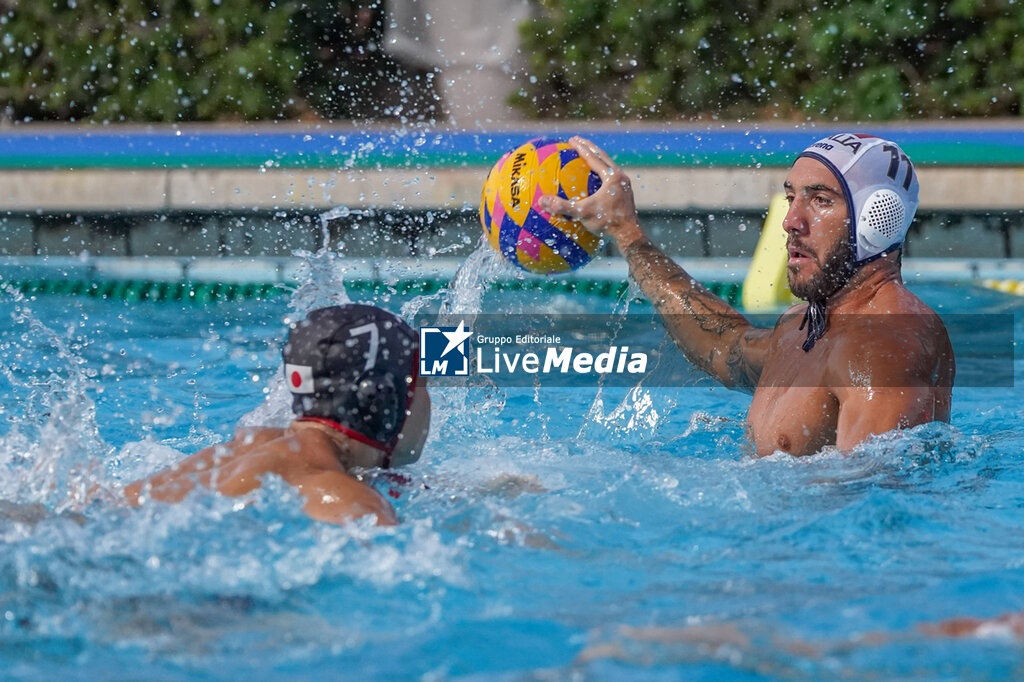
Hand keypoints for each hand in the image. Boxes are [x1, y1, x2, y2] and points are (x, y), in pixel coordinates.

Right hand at [537, 136, 645, 250]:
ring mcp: (624, 186)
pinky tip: (592, 181)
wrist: (629, 236)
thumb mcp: (583, 213)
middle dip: (589, 147)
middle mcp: (620, 178)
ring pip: (608, 166)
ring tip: (586, 155)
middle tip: (577, 140)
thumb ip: (562, 206)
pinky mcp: (625, 194)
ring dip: (596, 159)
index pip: (594, 157)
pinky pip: (610, 179)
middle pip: (603, 157)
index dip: (581, 148)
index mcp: (612, 177)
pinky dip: (600, 174)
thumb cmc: (607, 223)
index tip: (571, 140)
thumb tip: (541, 201)